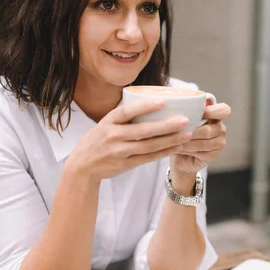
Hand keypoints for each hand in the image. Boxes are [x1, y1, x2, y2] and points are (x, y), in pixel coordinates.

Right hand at [67, 99, 192, 183]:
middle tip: (185, 120)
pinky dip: (164, 152)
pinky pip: (148, 157)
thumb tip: (150, 102)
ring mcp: (119, 152)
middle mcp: (113, 136)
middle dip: (166, 125)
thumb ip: (122, 117)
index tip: (163, 101)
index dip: (145, 106)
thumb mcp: (104, 124)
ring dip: (170, 140)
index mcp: (107, 122)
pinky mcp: (125, 164)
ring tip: (187, 134)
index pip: (127, 111)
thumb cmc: (98, 141)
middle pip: (143, 130)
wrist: (82, 167)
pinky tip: (177, 146)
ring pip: (149, 145)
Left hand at [170, 102, 231, 174]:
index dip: (216, 111)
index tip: (204, 112)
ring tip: (175, 141)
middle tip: (177, 132)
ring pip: (204, 143)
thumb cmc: (180, 132)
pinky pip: (201, 152)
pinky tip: (178, 148)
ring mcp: (219, 143)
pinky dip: (187, 150)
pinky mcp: (213, 155)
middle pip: (208, 130)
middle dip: (191, 132)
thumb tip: (182, 102)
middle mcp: (220, 128)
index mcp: (215, 115)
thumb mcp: (182, 119)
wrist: (178, 152)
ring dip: (187, 142)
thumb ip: (187, 111)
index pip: (224, 111)